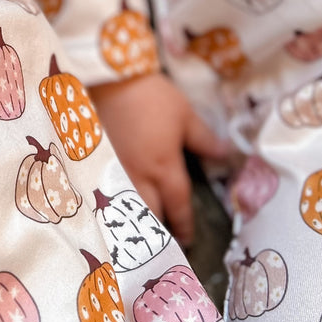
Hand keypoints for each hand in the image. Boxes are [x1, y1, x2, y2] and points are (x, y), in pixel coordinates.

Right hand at [90, 72, 229, 245]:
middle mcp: (139, 178)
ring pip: (125, 211)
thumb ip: (204, 140)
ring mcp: (114, 172)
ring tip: (140, 231)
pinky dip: (113, 208)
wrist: (109, 80)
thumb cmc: (151, 95)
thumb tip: (225, 155)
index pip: (178, 207)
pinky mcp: (96, 164)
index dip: (184, 226)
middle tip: (165, 241)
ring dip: (135, 222)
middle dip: (159, 233)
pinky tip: (112, 210)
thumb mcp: (184, 114)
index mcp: (165, 168)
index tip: (188, 240)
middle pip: (149, 217)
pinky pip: (107, 195)